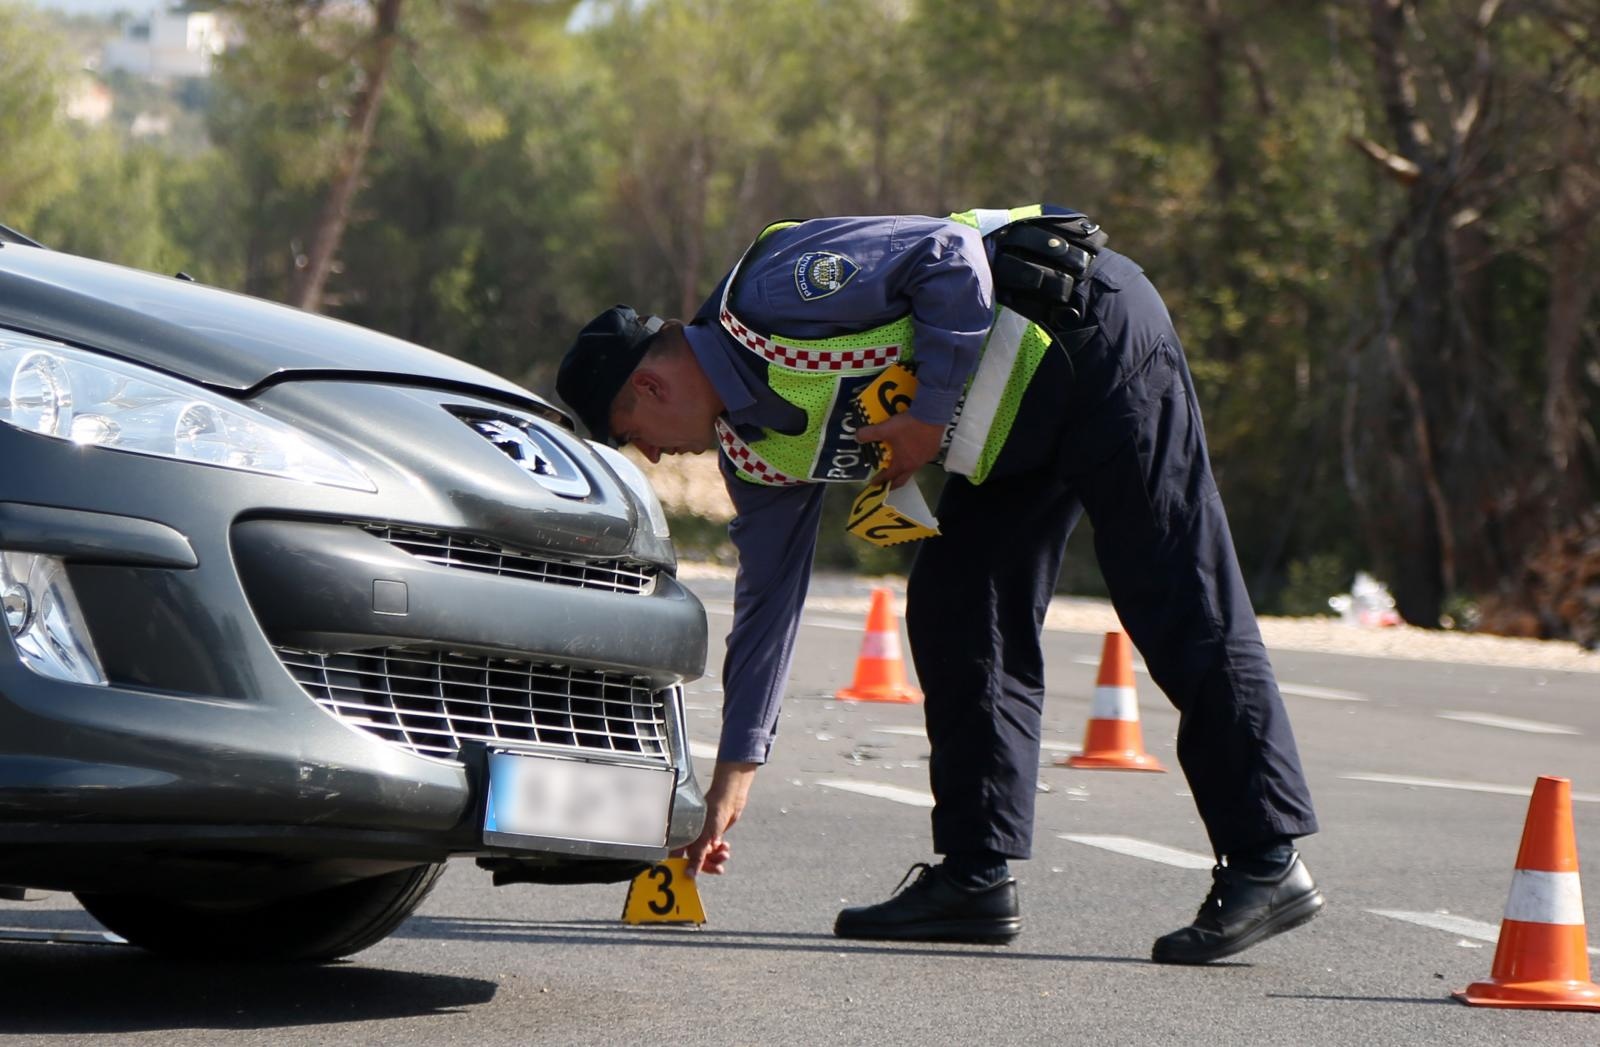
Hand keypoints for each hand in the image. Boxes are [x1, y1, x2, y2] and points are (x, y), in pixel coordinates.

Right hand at [677, 760, 757, 876]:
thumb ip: (697, 857)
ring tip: (725, 853)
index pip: (680, 859)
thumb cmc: (713, 812)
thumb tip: (689, 875)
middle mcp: (691, 838)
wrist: (729, 799)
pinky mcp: (712, 836)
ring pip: (707, 856)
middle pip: (695, 860)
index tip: (695, 877)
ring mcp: (702, 837)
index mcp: (685, 838)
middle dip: (708, 865)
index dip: (686, 868)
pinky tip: (726, 847)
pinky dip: (720, 852)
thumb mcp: (705, 838)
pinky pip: (714, 850)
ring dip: (716, 858)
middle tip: (719, 869)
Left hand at [855, 413, 942, 488]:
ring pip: (913, 468)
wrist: (932, 415)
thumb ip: (869, 434)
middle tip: (886, 484)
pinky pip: (921, 458)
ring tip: (898, 464)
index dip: (880, 481)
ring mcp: (926, 458)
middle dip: (893, 483)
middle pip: (903, 479)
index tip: (874, 484)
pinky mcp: (933, 450)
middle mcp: (915, 465)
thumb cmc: (907, 426)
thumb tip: (858, 437)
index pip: (889, 477)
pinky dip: (914, 458)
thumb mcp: (884, 429)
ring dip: (904, 469)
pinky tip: (912, 450)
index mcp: (903, 463)